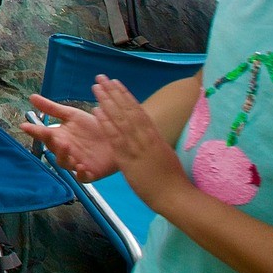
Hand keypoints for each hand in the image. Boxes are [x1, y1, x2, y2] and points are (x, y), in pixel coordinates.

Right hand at [20, 94, 118, 180]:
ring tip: (66, 146)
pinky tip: (81, 167)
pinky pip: (82, 177)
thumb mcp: (72, 115)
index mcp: (59, 137)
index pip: (43, 134)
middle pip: (53, 149)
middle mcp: (65, 151)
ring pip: (64, 163)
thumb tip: (31, 97)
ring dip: (63, 156)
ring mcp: (76, 163)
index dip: (34, 131)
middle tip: (50, 134)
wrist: (118, 136)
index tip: (25, 126)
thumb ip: (52, 108)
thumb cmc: (93, 127)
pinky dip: (81, 173)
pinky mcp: (90, 173)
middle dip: (51, 143)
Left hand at [91, 76, 192, 210]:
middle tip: (101, 77)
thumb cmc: (172, 179)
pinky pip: (115, 137)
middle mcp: (145, 137)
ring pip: (120, 119)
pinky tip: (96, 111)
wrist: (175, 196)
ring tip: (96, 87)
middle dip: (113, 92)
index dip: (126, 95)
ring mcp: (137, 147)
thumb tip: (149, 134)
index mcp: (154, 136)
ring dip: (107, 101)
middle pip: (128, 109)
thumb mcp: (164, 154)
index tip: (117, 82)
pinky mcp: (128, 159)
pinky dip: (106, 123)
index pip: (139, 110)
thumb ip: (154, 142)